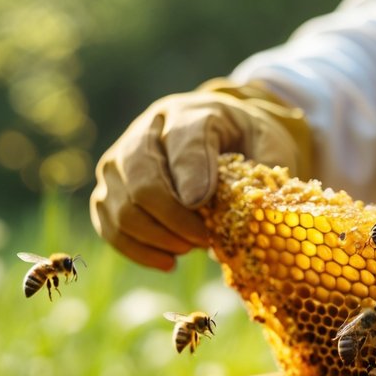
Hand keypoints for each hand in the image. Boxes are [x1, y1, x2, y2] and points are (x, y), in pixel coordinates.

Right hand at [90, 80, 309, 270]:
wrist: (223, 136)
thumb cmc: (246, 142)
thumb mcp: (267, 143)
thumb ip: (260, 167)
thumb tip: (227, 205)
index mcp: (188, 112)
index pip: (184, 139)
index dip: (194, 175)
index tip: (205, 205)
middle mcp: (145, 131)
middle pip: (143, 179)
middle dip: (174, 219)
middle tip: (205, 239)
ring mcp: (119, 161)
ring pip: (121, 207)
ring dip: (157, 238)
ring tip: (190, 248)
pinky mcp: (108, 190)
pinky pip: (109, 226)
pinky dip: (137, 250)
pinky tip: (168, 262)